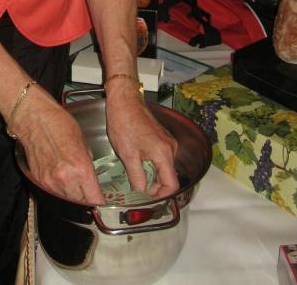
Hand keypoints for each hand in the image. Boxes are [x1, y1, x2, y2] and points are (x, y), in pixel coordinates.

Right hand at [12, 85, 104, 205]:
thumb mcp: (82, 141)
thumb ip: (87, 161)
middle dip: (87, 198)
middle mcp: (66, 179)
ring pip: (67, 199)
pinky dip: (60, 188)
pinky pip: (54, 191)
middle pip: (81, 201)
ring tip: (77, 184)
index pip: (94, 197)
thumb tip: (91, 175)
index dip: (100, 199)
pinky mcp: (40, 180)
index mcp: (81, 168)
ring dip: (74, 195)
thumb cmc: (59, 123)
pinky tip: (63, 178)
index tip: (103, 198)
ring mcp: (51, 182)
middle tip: (91, 191)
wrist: (34, 118)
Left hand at [105, 80, 178, 197]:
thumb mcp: (128, 155)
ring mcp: (167, 141)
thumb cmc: (124, 123)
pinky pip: (160, 156)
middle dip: (154, 184)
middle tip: (136, 186)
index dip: (160, 194)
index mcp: (165, 153)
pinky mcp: (161, 136)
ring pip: (163, 166)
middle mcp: (171, 147)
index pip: (172, 184)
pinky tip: (135, 159)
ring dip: (151, 172)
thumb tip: (142, 191)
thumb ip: (137, 177)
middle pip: (168, 176)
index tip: (146, 196)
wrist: (124, 99)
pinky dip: (150, 162)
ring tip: (133, 171)